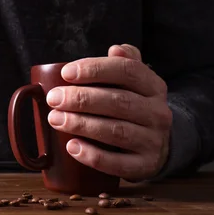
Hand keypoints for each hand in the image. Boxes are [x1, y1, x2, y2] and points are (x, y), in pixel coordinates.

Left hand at [46, 44, 171, 180]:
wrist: (160, 144)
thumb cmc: (134, 107)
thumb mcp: (136, 83)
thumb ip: (125, 63)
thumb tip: (115, 49)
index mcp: (153, 86)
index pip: (127, 71)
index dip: (95, 69)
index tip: (66, 73)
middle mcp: (158, 113)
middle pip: (119, 102)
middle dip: (81, 99)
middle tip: (53, 99)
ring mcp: (154, 141)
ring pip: (116, 132)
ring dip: (82, 125)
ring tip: (55, 119)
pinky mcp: (146, 165)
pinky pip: (118, 164)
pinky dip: (93, 156)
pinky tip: (72, 147)